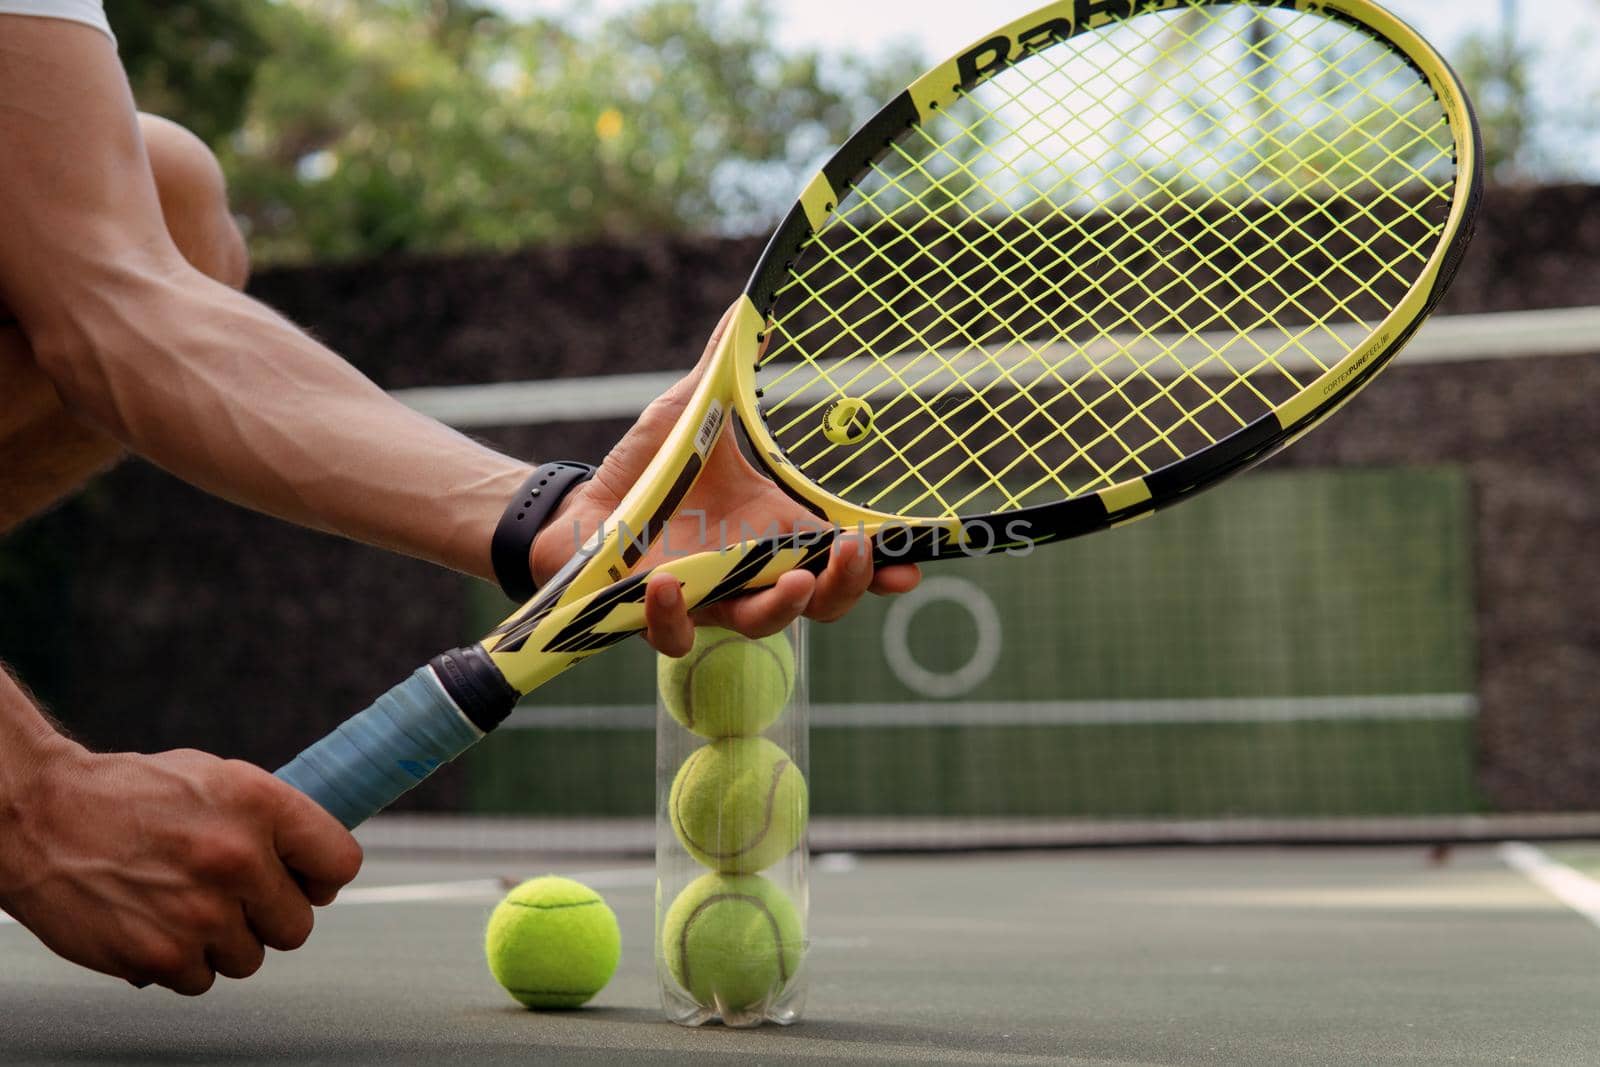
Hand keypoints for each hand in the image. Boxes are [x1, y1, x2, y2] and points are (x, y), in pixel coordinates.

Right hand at [0, 739, 361, 994]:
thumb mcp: (218, 779)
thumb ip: (273, 819)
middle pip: (298, 926)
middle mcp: (235, 859)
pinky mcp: (160, 956)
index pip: (341, 863)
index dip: (322, 877)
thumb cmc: (129, 796)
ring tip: (185, 904)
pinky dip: (182, 961)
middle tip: (234, 897)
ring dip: (224, 941)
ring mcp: (199, 913)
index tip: (305, 881)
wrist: (41, 817)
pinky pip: (201, 980)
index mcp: (259, 805)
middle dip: (270, 915)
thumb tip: (318, 864)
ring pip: (250, 959)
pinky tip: (158, 923)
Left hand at [531, 304, 920, 655]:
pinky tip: (669, 583)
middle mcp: (751, 572)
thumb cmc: (649, 469)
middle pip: (820, 600)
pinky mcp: (658, 615)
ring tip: (798, 578)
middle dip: (848, 584)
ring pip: (762, 624)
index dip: (878, 565)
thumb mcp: (692, 414)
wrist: (584, 507)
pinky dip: (675, 616)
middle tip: (860, 554)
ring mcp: (708, 597)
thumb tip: (749, 309)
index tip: (913, 562)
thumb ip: (723, 370)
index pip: (838, 556)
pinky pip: (676, 633)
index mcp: (772, 530)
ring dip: (785, 607)